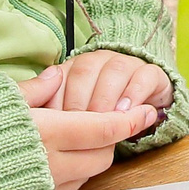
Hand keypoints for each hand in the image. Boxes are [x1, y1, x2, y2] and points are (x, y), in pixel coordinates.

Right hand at [18, 64, 163, 189]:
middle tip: (107, 120)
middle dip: (111, 138)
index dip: (131, 120)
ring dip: (91, 156)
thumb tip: (58, 74)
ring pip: (88, 174)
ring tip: (78, 138)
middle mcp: (51, 165)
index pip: (104, 127)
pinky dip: (71, 173)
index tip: (147, 112)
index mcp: (46, 133)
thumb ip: (34, 89)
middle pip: (103, 154)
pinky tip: (56, 160)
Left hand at [51, 49, 173, 117]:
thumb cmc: (99, 116)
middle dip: (80, 101)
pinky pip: (143, 77)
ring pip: (114, 70)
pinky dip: (133, 93)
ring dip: (106, 97)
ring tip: (102, 121)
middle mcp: (99, 60)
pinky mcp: (151, 73)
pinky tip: (126, 111)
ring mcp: (126, 64)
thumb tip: (37, 119)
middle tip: (77, 128)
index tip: (55, 125)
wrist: (140, 109)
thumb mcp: (74, 117)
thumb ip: (56, 113)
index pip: (60, 77)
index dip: (56, 101)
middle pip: (85, 70)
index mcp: (75, 67)